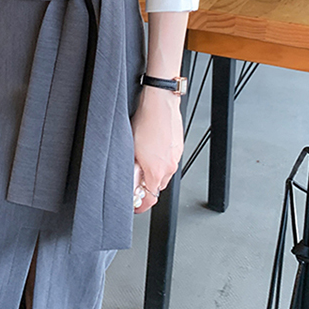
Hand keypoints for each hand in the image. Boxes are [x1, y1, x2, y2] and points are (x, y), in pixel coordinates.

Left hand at [130, 87, 183, 213]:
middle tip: (134, 176)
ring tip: (141, 155)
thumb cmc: (144, 121)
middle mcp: (169, 167)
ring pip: (163, 172)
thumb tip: (131, 185)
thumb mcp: (130, 149)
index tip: (134, 205)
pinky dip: (159, 158)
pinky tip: (151, 145)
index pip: (151, 199)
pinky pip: (169, 159)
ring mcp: (175, 156)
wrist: (160, 102)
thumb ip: (132, 171)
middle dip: (146, 184)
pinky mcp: (178, 146)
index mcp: (157, 171)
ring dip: (153, 170)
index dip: (141, 205)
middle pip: (157, 186)